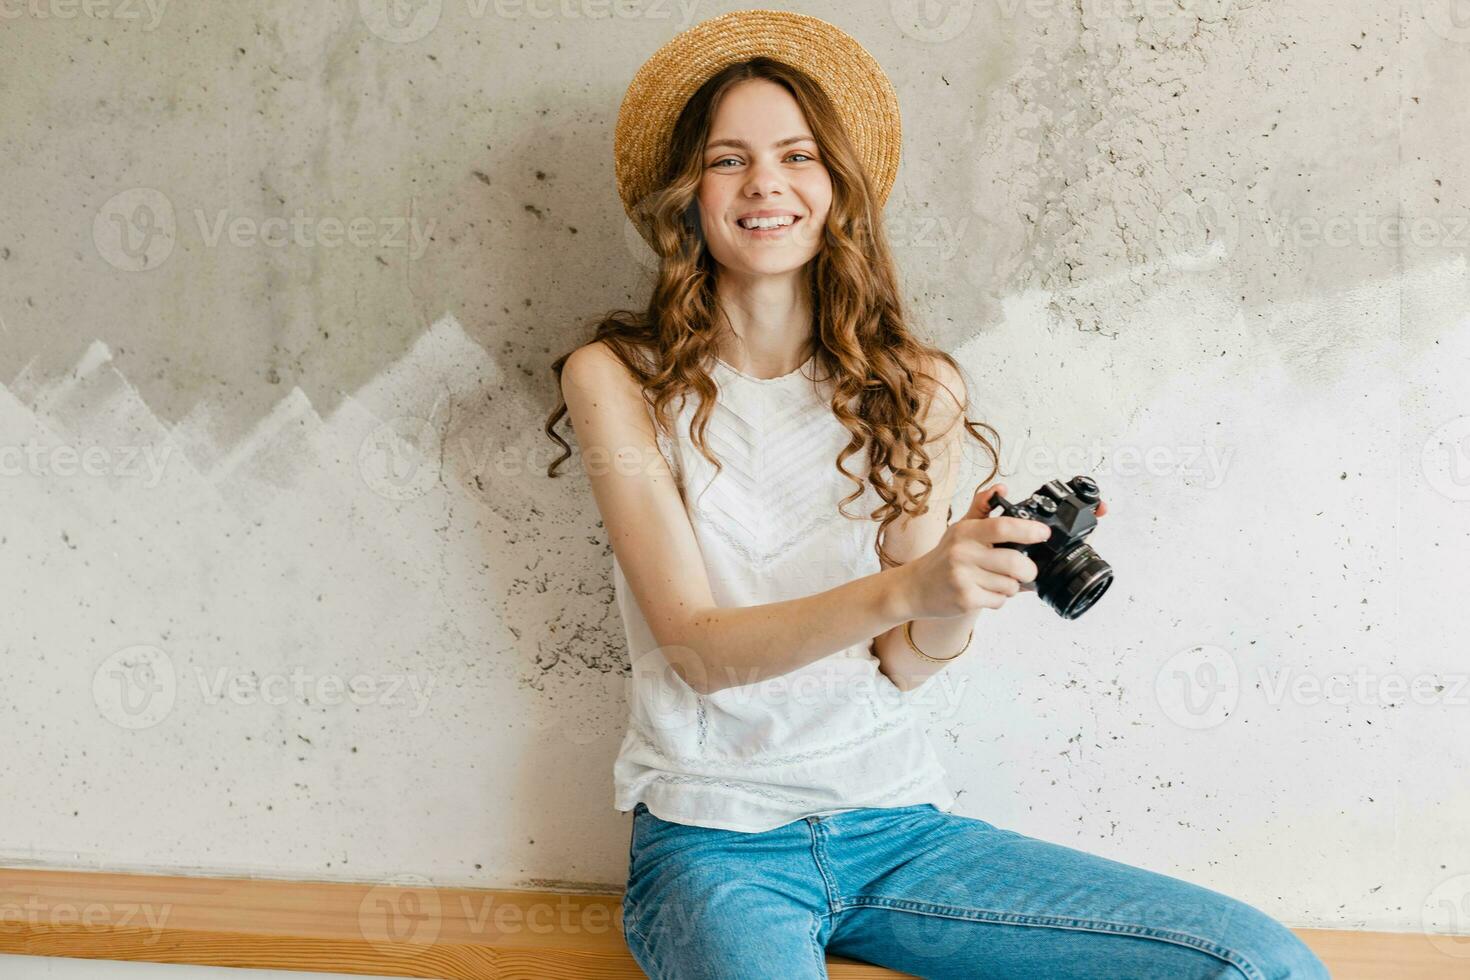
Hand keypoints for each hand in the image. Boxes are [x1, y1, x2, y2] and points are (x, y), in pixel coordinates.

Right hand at [898, 482, 1050, 619]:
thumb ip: (982, 507)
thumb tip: (1001, 488)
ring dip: (1012, 586)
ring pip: (1010, 585)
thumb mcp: (960, 528)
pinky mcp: (965, 600)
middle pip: (1014, 562)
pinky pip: (999, 601)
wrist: (915, 587)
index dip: (1028, 530)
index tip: (1044, 533)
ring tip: (997, 581)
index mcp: (965, 532)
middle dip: (1028, 569)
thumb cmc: (943, 557)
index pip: (1001, 527)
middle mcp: (962, 553)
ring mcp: (963, 578)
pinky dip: (999, 599)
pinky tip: (985, 592)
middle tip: (1027, 570)